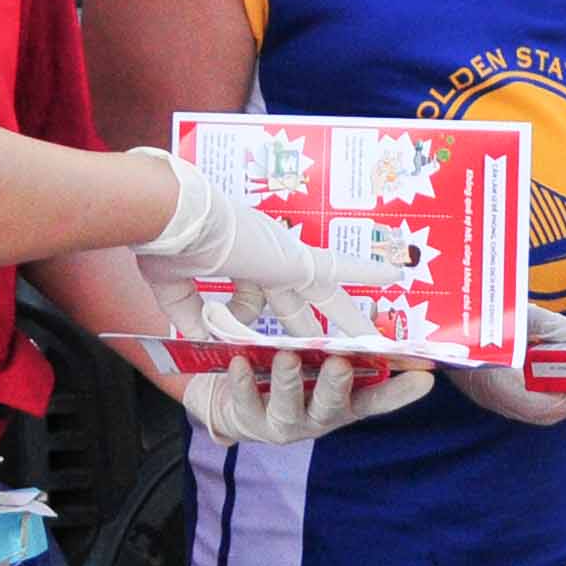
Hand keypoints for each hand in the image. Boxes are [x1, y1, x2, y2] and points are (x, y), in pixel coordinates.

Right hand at [132, 145, 364, 331]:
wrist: (175, 218)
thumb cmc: (169, 244)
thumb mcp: (174, 287)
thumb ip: (187, 311)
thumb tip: (197, 336)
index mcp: (239, 262)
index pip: (251, 302)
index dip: (241, 324)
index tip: (225, 338)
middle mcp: (266, 258)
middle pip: (299, 304)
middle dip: (314, 331)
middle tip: (333, 347)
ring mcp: (284, 259)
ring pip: (327, 297)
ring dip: (351, 319)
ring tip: (377, 338)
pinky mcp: (295, 260)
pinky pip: (341, 269)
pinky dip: (368, 272)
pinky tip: (396, 277)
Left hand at [178, 349, 432, 445]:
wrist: (233, 402)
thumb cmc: (284, 370)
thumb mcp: (311, 351)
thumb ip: (331, 331)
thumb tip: (363, 291)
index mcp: (344, 397)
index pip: (378, 396)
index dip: (401, 390)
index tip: (425, 376)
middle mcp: (321, 415)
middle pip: (334, 404)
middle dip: (337, 384)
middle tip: (339, 363)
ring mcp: (287, 423)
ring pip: (291, 408)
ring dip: (290, 382)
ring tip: (286, 357)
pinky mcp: (251, 423)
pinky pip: (247, 405)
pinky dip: (242, 383)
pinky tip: (238, 363)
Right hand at [455, 307, 565, 427]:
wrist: (438, 323)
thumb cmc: (474, 321)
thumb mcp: (515, 316)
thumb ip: (548, 324)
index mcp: (500, 387)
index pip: (545, 409)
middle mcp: (495, 399)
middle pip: (542, 413)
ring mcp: (490, 397)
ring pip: (532, 408)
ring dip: (557, 396)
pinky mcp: (487, 390)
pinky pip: (522, 400)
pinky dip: (542, 391)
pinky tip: (551, 372)